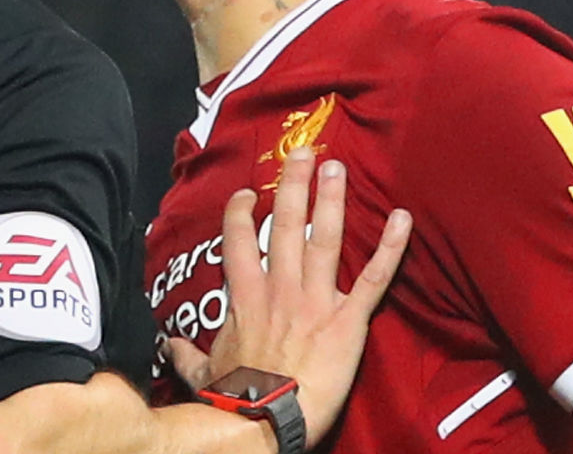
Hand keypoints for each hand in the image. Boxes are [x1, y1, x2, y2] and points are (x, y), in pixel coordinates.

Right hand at [164, 148, 410, 448]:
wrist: (267, 420)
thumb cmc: (235, 400)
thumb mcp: (203, 374)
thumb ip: (188, 355)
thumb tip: (169, 347)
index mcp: (246, 299)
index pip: (238, 242)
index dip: (240, 213)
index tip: (248, 192)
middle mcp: (281, 289)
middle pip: (285, 225)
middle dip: (294, 185)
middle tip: (303, 152)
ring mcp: (316, 301)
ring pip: (324, 239)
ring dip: (331, 200)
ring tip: (336, 167)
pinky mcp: (349, 320)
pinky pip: (374, 278)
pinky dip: (391, 247)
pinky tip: (403, 218)